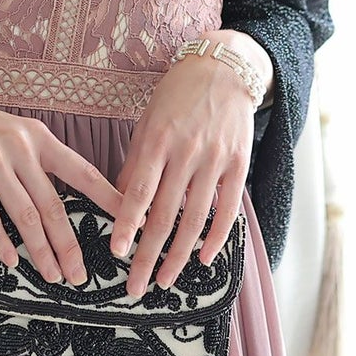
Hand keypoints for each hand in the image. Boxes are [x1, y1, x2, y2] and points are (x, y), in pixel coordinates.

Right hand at [0, 94, 132, 285]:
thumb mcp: (9, 132)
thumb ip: (33, 159)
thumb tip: (58, 198)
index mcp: (38, 137)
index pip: (83, 172)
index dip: (109, 199)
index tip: (130, 222)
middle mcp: (20, 146)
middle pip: (54, 205)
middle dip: (71, 245)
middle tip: (81, 275)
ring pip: (26, 215)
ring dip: (42, 251)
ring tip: (53, 277)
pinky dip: (2, 241)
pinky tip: (11, 261)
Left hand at [109, 56, 254, 296]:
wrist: (223, 69)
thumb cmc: (176, 96)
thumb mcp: (148, 121)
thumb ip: (136, 161)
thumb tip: (122, 202)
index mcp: (158, 140)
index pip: (139, 191)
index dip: (127, 224)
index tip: (116, 252)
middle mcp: (187, 152)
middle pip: (165, 214)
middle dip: (148, 255)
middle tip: (134, 286)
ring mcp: (215, 159)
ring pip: (196, 219)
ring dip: (179, 256)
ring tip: (163, 280)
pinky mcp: (238, 164)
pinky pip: (228, 209)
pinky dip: (217, 237)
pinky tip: (204, 259)